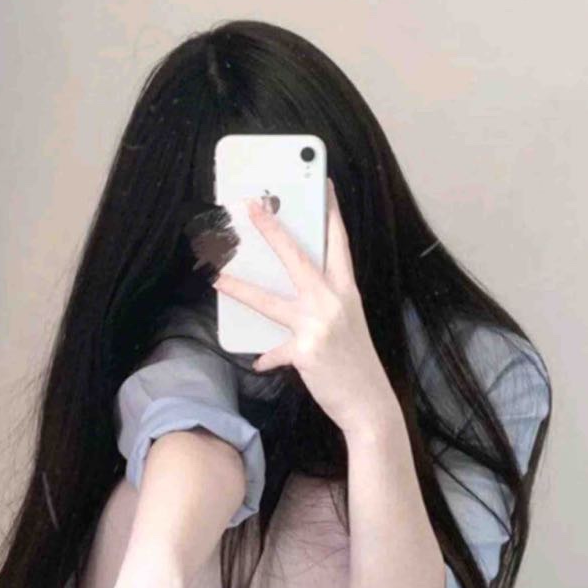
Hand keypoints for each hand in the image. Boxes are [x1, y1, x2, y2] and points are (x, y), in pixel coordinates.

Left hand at [212, 177, 394, 435]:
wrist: (370, 403)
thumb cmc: (356, 363)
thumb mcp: (347, 324)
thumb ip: (322, 305)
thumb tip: (293, 297)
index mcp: (347, 291)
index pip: (338, 243)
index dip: (331, 212)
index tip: (323, 184)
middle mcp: (334, 301)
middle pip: (298, 257)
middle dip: (274, 229)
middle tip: (253, 206)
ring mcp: (319, 325)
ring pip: (271, 301)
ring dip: (241, 289)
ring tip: (217, 279)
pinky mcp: (306, 351)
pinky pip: (275, 352)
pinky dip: (267, 356)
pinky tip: (260, 360)